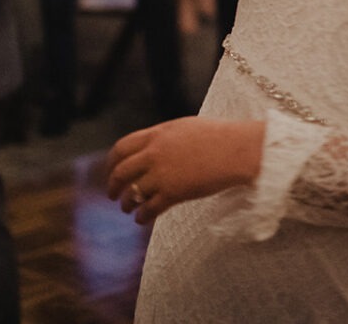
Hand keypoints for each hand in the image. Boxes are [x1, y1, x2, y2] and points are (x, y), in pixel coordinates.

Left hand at [99, 117, 264, 224]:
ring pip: (132, 193)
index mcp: (157, 134)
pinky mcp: (174, 193)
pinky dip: (142, 216)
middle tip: (112, 194)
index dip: (111, 162)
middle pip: (121, 172)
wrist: (238, 150)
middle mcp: (154, 153)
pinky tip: (142, 220)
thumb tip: (153, 147)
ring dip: (126, 203)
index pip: (122, 148)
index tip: (110, 171)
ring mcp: (162, 174)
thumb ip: (165, 137)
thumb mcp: (185, 128)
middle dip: (113, 185)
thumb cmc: (219, 137)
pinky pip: (149, 209)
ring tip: (127, 209)